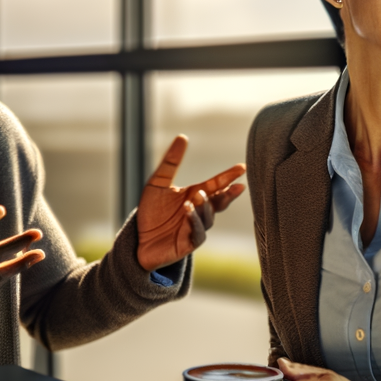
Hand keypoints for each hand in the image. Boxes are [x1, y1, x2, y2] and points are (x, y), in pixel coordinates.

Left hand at [135, 135, 244, 271]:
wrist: (139, 240)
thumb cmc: (151, 212)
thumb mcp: (157, 183)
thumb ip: (170, 162)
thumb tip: (183, 137)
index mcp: (194, 195)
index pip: (216, 184)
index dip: (229, 177)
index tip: (242, 168)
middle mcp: (199, 211)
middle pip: (219, 202)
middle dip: (228, 194)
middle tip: (236, 186)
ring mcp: (196, 228)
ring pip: (208, 216)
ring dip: (205, 205)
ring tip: (198, 195)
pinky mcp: (188, 243)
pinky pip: (198, 233)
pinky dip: (195, 222)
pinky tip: (189, 210)